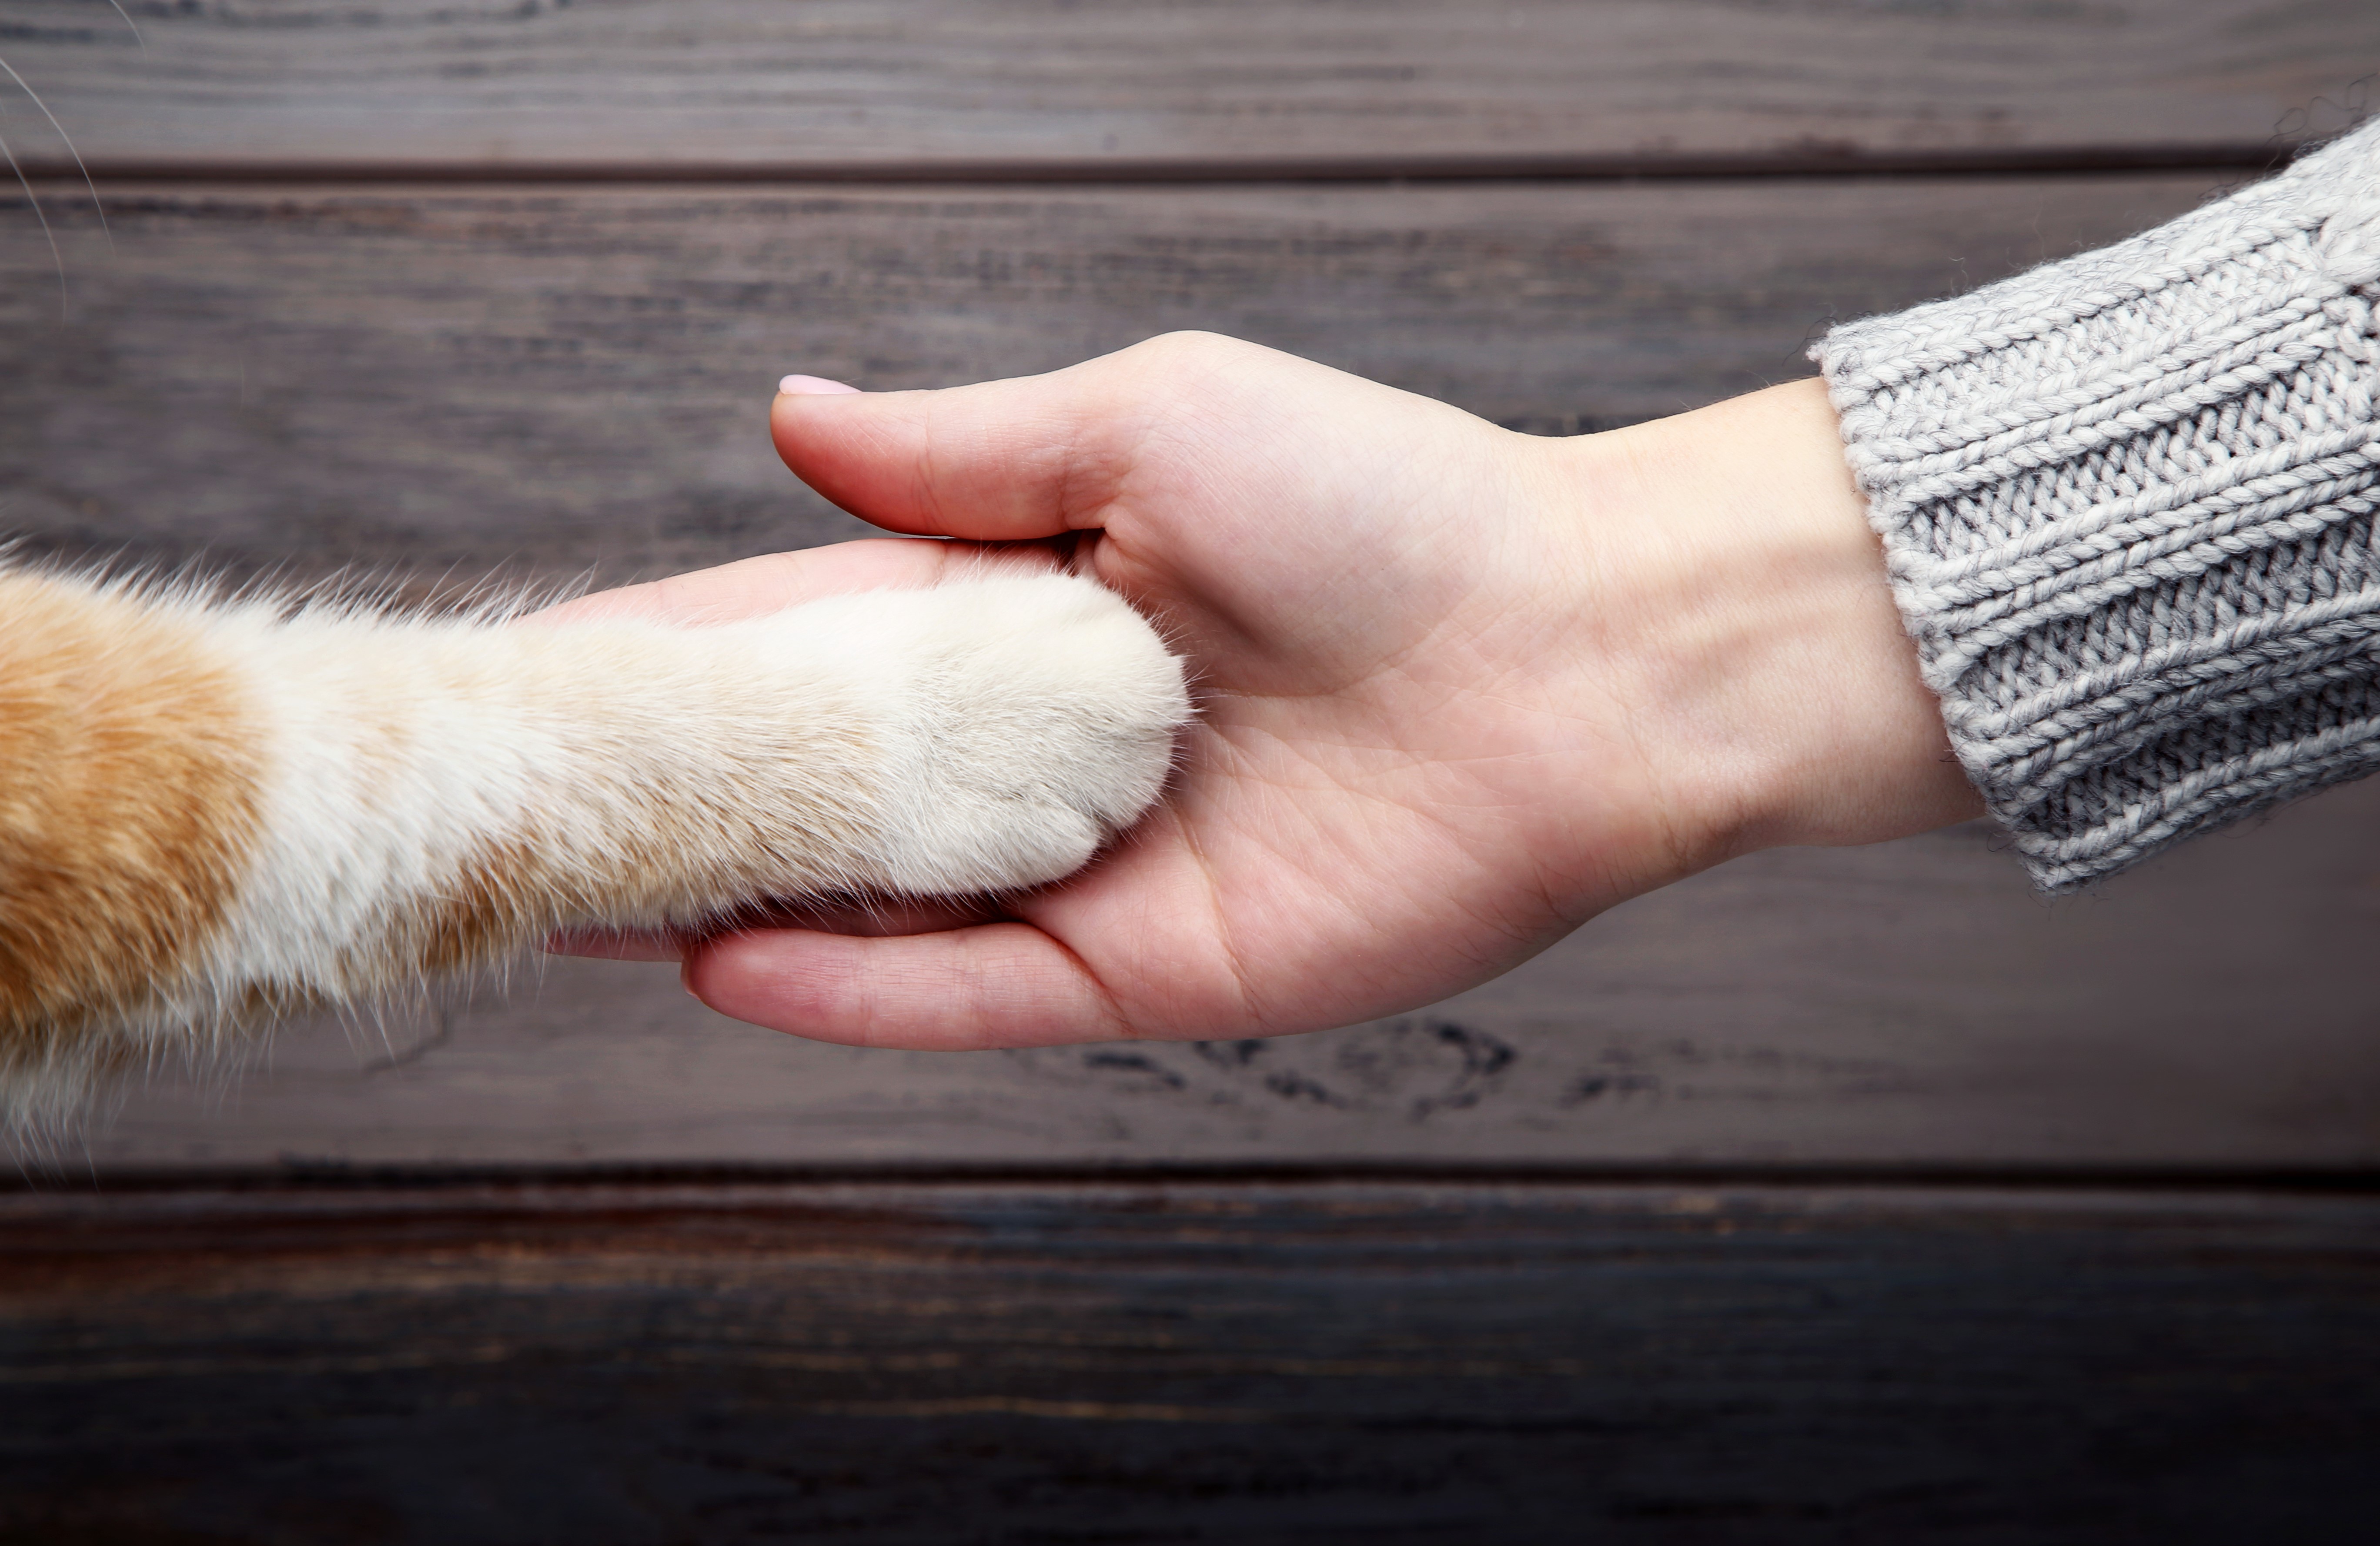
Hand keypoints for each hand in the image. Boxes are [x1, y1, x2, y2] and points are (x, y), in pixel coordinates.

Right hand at [551, 333, 1977, 1047]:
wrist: (1576, 651)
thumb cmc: (1384, 506)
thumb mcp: (1149, 423)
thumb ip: (961, 449)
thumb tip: (788, 415)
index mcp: (1030, 604)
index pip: (813, 634)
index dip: (682, 650)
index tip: (549, 663)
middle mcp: (1038, 743)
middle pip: (823, 780)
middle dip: (678, 791)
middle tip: (515, 805)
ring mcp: (1084, 865)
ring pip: (872, 900)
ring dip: (725, 896)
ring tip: (570, 896)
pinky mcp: (1144, 966)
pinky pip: (970, 992)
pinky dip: (853, 988)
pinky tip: (723, 962)